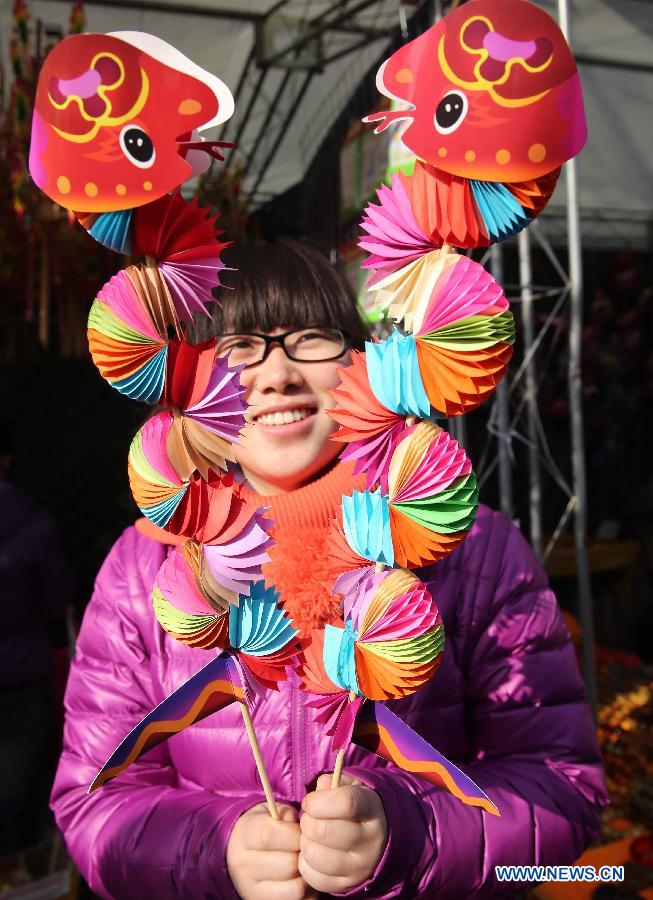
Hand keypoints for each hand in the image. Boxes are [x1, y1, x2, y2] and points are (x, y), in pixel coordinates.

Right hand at [227, 803, 316, 899]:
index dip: (293, 833)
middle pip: (288, 864)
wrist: (241, 854)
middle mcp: (243, 865)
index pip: (269, 835)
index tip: (301, 832)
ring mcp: (251, 889)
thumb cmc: (263, 829)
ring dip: (307, 877)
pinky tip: (301, 881)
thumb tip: (303, 825)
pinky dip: (307, 894)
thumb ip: (285, 814)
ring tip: (305, 866)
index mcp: (244, 835)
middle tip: (305, 850)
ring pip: (296, 888)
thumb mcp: (269, 813)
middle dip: (304, 855)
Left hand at [299, 773, 387, 893]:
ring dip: (305, 842)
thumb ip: (333, 783)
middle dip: (307, 821)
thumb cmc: (355, 808)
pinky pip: (313, 876)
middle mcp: (371, 842)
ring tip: (312, 836)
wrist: (376, 839)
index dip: (319, 801)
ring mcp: (360, 867)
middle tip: (310, 818)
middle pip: (324, 831)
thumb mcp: (349, 788)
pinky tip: (315, 851)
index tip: (310, 801)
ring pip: (315, 855)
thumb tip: (320, 789)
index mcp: (373, 811)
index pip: (346, 803)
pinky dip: (306, 863)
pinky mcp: (347, 885)